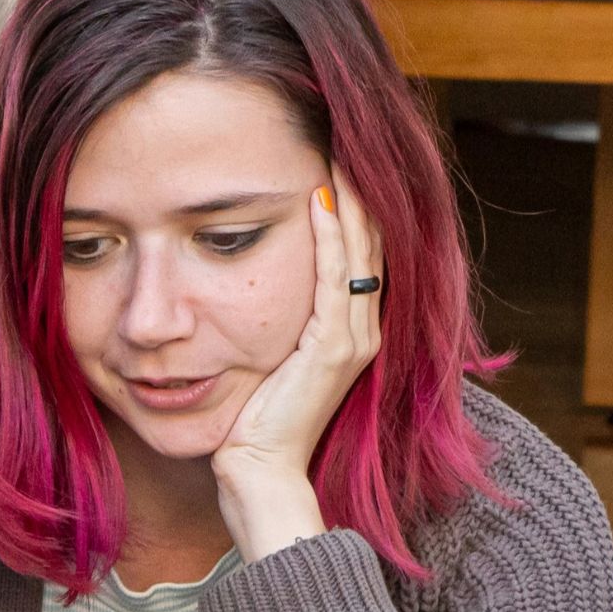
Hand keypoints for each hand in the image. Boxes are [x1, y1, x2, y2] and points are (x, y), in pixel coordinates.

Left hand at [211, 165, 383, 558]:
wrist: (257, 472)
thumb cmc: (252, 420)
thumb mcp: (265, 357)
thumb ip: (271, 321)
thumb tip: (244, 281)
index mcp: (348, 332)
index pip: (358, 254)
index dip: (353, 208)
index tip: (335, 160)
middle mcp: (360, 332)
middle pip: (368, 245)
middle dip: (358, 192)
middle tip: (343, 139)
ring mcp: (351, 342)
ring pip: (359, 254)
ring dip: (350, 202)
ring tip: (339, 155)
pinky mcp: (333, 351)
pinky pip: (336, 280)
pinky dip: (330, 238)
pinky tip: (319, 202)